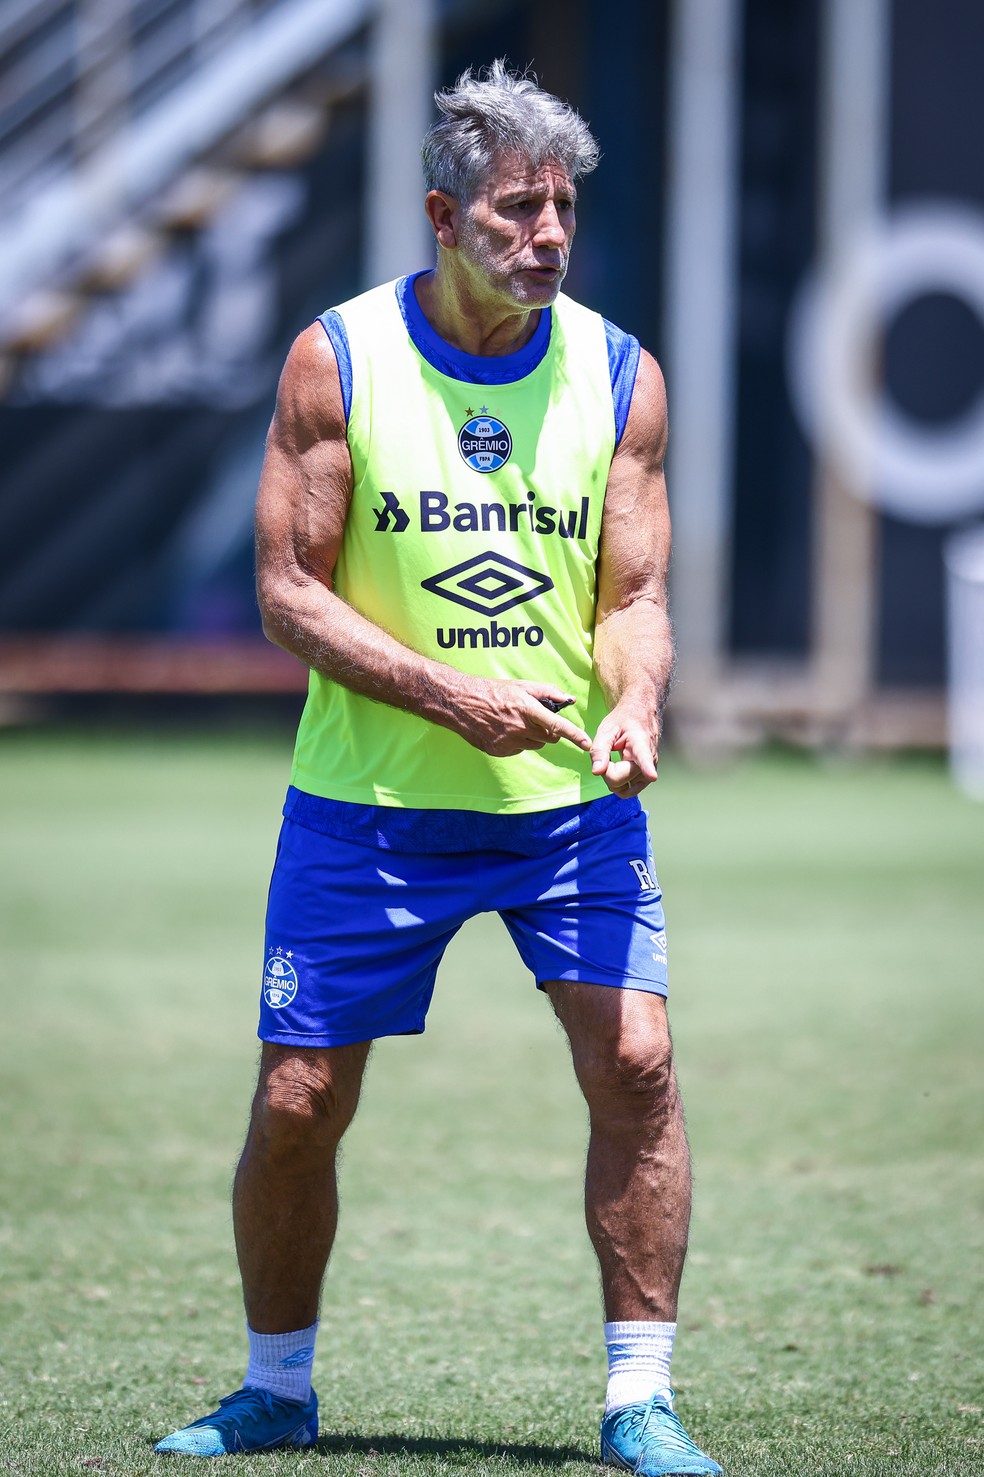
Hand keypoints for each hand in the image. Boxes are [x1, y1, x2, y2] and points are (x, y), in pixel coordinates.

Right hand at [451, 678, 592, 756]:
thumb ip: (546, 691)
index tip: (587, 744)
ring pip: (535, 745)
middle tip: (537, 719)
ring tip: (516, 722)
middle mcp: (519, 727)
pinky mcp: (499, 751)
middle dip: (549, 731)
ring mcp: (508, 741)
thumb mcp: (521, 686)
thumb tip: (567, 698)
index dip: (574, 735)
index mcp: (526, 709)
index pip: (557, 725)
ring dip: (533, 737)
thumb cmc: (493, 690)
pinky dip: (518, 742)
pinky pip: (519, 750)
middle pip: (549, 738)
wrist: (461, 703)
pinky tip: (505, 730)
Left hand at [589, 706, 658, 797]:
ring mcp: (649, 772)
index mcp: (640, 742)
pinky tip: (617, 771)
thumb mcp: (606, 730)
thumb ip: (599, 750)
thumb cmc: (622, 722)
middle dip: (607, 772)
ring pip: (623, 788)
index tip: (652, 775)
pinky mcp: (646, 780)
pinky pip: (628, 792)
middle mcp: (650, 760)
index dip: (647, 767)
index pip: (644, 756)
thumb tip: (597, 772)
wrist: (640, 717)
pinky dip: (619, 784)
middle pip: (620, 779)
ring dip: (613, 779)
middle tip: (607, 755)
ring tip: (614, 761)